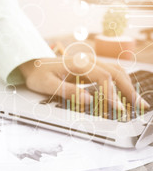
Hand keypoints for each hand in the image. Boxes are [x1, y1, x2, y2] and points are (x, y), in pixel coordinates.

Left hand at [19, 57, 149, 110]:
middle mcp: (87, 62)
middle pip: (115, 72)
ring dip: (127, 86)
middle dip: (129, 89)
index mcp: (78, 64)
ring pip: (115, 72)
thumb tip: (88, 100)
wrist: (31, 64)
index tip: (118, 108)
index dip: (112, 93)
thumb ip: (67, 92)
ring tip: (137, 102)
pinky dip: (120, 84)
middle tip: (139, 106)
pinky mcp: (89, 69)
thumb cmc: (38, 74)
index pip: (103, 77)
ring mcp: (90, 64)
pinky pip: (109, 74)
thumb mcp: (47, 84)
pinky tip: (124, 95)